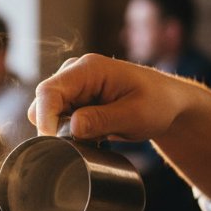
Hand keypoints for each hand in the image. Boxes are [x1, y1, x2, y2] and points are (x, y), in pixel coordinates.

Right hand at [28, 53, 210, 139]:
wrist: (168, 103)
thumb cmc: (158, 103)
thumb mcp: (135, 115)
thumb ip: (102, 120)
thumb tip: (71, 127)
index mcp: (88, 69)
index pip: (49, 91)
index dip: (44, 118)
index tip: (53, 142)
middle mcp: (74, 73)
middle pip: (42, 103)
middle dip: (54, 127)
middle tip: (85, 142)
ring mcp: (72, 86)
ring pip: (47, 114)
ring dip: (64, 131)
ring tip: (96, 136)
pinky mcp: (74, 100)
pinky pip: (58, 120)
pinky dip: (70, 132)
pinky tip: (93, 135)